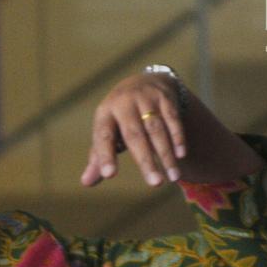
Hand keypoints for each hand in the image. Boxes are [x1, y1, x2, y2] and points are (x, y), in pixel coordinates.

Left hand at [82, 72, 189, 187]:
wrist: (143, 81)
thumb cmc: (120, 118)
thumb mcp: (107, 132)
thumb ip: (98, 158)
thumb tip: (86, 183)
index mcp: (104, 114)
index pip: (103, 136)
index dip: (105, 156)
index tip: (108, 175)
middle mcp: (124, 104)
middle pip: (135, 135)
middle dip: (146, 161)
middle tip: (155, 184)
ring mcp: (146, 99)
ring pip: (156, 130)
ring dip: (166, 154)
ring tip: (172, 178)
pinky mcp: (165, 98)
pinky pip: (173, 119)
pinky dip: (177, 137)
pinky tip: (181, 155)